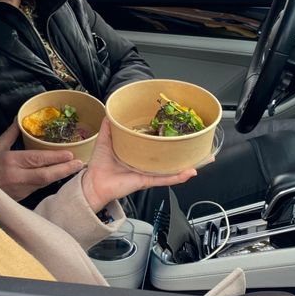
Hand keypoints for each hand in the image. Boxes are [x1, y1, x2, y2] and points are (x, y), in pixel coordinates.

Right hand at [0, 122, 85, 200]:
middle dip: (64, 170)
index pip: (37, 160)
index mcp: (11, 162)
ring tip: (74, 169)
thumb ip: (11, 134)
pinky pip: (38, 188)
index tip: (70, 154)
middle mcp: (17, 177)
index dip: (55, 158)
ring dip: (60, 176)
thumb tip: (19, 118)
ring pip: (44, 183)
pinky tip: (59, 176)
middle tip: (79, 164)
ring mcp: (20, 189)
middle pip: (45, 175)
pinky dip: (50, 181)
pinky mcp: (21, 197)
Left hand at [80, 119, 196, 209]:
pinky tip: (189, 172)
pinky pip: (164, 179)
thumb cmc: (99, 166)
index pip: (152, 145)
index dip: (163, 137)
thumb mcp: (104, 141)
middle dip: (181, 152)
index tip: (173, 128)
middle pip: (166, 157)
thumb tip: (110, 111)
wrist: (93, 184)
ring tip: (201, 158)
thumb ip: (109, 127)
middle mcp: (144, 164)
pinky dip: (177, 177)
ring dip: (185, 165)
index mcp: (136, 154)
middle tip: (193, 143)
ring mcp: (147, 173)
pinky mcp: (146, 180)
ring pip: (170, 169)